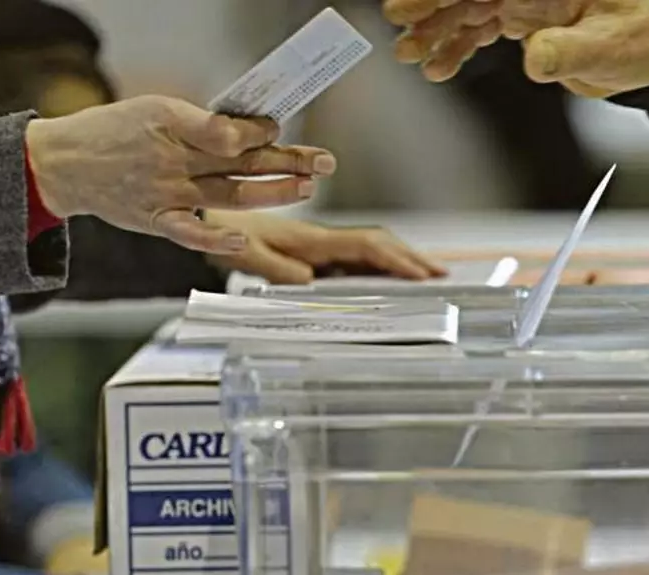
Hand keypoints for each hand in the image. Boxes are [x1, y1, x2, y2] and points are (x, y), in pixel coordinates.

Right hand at [25, 96, 337, 254]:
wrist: (64, 163)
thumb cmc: (113, 134)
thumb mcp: (154, 109)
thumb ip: (201, 122)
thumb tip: (247, 133)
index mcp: (173, 125)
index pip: (228, 131)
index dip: (259, 132)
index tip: (279, 129)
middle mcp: (174, 161)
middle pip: (241, 162)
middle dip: (288, 161)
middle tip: (324, 162)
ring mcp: (167, 193)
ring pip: (229, 194)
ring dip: (272, 193)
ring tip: (306, 188)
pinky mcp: (157, 220)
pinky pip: (190, 233)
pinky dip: (216, 238)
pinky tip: (243, 238)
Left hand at [202, 213, 447, 282]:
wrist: (205, 216)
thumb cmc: (222, 234)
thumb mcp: (245, 254)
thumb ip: (277, 269)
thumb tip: (311, 283)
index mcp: (311, 240)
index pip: (365, 247)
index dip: (395, 260)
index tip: (420, 275)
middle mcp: (322, 240)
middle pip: (379, 244)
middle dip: (412, 259)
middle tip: (442, 277)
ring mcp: (321, 245)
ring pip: (372, 248)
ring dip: (403, 260)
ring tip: (430, 275)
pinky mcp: (316, 250)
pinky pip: (357, 256)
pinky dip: (384, 264)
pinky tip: (393, 276)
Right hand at [386, 0, 648, 96]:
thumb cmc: (646, 38)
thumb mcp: (613, 46)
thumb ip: (572, 52)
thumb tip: (536, 59)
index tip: (413, 5)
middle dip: (431, 5)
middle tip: (399, 25)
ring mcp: (525, 1)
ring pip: (468, 9)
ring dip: (438, 31)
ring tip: (412, 55)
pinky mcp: (524, 23)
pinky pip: (481, 32)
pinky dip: (459, 49)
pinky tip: (440, 68)